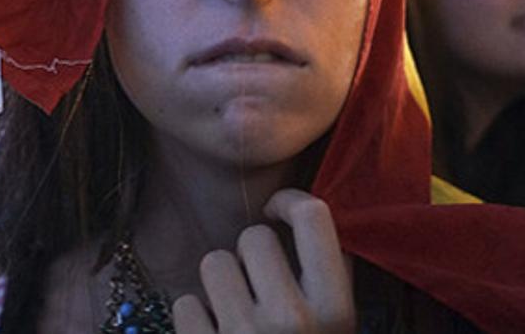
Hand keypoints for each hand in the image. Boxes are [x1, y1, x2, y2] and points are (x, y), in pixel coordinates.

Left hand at [172, 189, 354, 332]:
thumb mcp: (339, 325)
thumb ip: (331, 274)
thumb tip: (308, 207)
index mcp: (336, 309)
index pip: (313, 216)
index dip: (289, 202)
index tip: (275, 212)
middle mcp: (292, 320)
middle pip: (254, 236)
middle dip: (250, 257)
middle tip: (258, 290)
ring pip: (215, 262)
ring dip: (221, 284)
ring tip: (235, 313)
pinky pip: (185, 302)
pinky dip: (196, 318)